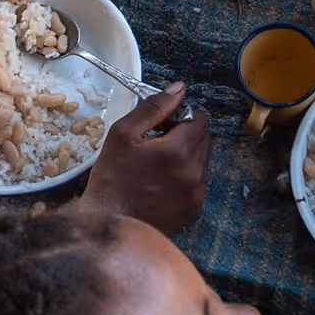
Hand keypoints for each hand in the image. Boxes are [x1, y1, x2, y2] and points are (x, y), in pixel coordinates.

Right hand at [79, 82, 208, 235]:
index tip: (164, 124)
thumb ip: (154, 108)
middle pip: (204, 140)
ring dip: (186, 157)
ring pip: (202, 162)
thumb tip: (179, 88)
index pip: (200, 120)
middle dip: (186, 135)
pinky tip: (161, 185)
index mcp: (180, 150)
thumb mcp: (124, 134)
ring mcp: (197, 194)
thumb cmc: (112, 179)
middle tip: (157, 144)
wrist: (109, 226)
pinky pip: (198, 184)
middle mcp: (196, 172)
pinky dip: (185, 179)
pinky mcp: (195, 210)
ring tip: (157, 167)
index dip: (183, 116)